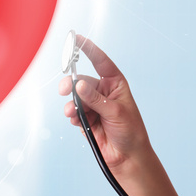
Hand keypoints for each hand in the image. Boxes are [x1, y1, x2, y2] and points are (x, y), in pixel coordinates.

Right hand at [58, 35, 151, 171]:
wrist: (127, 157)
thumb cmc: (130, 131)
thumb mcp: (115, 112)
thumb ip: (95, 98)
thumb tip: (78, 85)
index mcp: (115, 84)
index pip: (100, 62)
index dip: (88, 49)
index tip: (76, 38)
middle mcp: (103, 92)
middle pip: (81, 80)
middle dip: (71, 84)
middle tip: (65, 89)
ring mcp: (93, 105)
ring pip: (74, 97)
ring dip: (71, 104)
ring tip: (72, 113)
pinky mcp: (85, 118)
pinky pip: (73, 111)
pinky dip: (72, 115)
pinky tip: (77, 121)